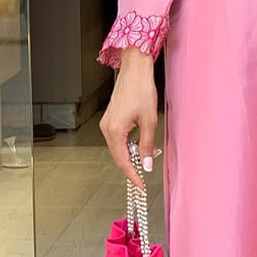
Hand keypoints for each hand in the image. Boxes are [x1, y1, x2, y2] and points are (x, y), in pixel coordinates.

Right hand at [99, 49, 158, 190]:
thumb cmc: (141, 91)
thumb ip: (147, 145)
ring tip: (150, 153)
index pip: (123, 162)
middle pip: (119, 156)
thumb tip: (147, 164)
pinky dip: (129, 144)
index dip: (133, 176)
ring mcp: (107, 123)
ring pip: (119, 147)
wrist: (135, 70)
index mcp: (114, 131)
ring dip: (132, 154)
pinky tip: (141, 142)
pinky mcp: (111, 119)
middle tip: (146, 173)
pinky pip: (118, 138)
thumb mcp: (149, 121)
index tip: (141, 185)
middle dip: (133, 166)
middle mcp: (107, 129)